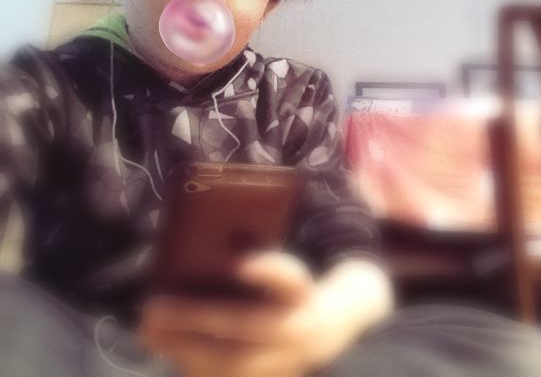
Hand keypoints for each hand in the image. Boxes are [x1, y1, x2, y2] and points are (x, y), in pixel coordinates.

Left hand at [138, 252, 353, 376]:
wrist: (322, 332)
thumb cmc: (287, 290)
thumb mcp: (282, 271)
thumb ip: (257, 262)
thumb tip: (205, 247)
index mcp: (303, 293)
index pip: (290, 279)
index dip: (267, 271)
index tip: (237, 263)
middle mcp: (297, 329)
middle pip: (246, 324)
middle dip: (197, 317)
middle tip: (153, 306)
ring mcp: (284, 362)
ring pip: (231, 360)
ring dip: (183, 346)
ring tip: (148, 328)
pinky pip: (223, 376)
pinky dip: (190, 362)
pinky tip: (163, 344)